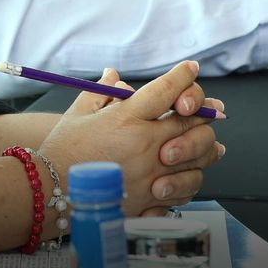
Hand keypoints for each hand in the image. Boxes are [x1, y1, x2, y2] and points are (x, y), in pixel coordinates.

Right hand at [39, 61, 225, 215]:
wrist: (53, 193)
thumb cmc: (64, 151)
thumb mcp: (78, 113)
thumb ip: (101, 92)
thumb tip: (115, 75)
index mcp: (127, 118)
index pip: (165, 90)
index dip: (183, 76)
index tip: (191, 68)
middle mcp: (145, 145)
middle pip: (191, 123)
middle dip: (205, 110)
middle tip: (213, 106)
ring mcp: (153, 175)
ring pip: (198, 157)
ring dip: (207, 145)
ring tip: (211, 140)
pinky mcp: (153, 200)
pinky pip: (187, 188)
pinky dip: (193, 176)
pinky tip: (191, 170)